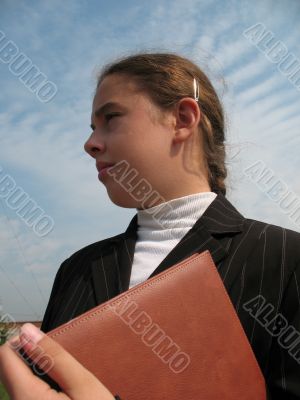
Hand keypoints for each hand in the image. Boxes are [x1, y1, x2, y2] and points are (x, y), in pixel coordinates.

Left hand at [0, 323, 114, 399]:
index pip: (4, 356)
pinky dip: (40, 391)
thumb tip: (27, 331)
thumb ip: (54, 356)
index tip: (47, 346)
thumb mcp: (83, 384)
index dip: (24, 343)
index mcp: (26, 399)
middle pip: (11, 371)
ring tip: (66, 388)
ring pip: (19, 384)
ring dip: (39, 377)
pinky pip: (25, 397)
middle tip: (64, 372)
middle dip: (35, 362)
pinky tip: (64, 398)